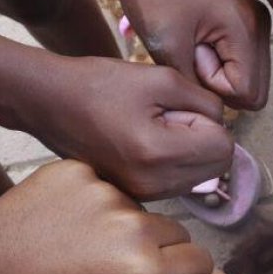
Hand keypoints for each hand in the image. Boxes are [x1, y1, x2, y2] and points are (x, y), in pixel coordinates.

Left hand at [0, 160, 214, 273]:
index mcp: (145, 273)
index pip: (200, 262)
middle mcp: (135, 229)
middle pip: (177, 233)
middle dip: (160, 249)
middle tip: (118, 267)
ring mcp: (106, 195)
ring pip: (140, 210)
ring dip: (125, 225)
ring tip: (83, 246)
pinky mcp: (81, 171)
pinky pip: (106, 187)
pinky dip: (92, 203)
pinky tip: (63, 223)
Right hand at [23, 56, 232, 199]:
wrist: (47, 103)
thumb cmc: (100, 84)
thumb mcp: (162, 78)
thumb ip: (206, 102)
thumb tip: (223, 125)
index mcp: (159, 155)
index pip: (224, 148)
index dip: (210, 122)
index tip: (179, 108)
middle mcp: (153, 184)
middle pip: (217, 167)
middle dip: (204, 138)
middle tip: (168, 117)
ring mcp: (143, 194)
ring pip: (200, 175)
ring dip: (189, 150)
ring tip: (153, 128)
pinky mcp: (136, 195)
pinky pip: (178, 181)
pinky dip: (173, 161)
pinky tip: (144, 141)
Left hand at [113, 0, 270, 108]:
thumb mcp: (168, 48)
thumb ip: (196, 87)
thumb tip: (214, 112)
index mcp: (246, 29)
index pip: (247, 94)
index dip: (215, 88)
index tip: (190, 57)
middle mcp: (260, 26)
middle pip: (255, 90)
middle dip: (220, 84)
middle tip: (190, 54)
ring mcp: (255, 21)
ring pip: (249, 77)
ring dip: (218, 73)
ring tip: (191, 45)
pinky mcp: (245, 20)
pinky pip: (241, 60)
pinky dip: (220, 62)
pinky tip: (196, 40)